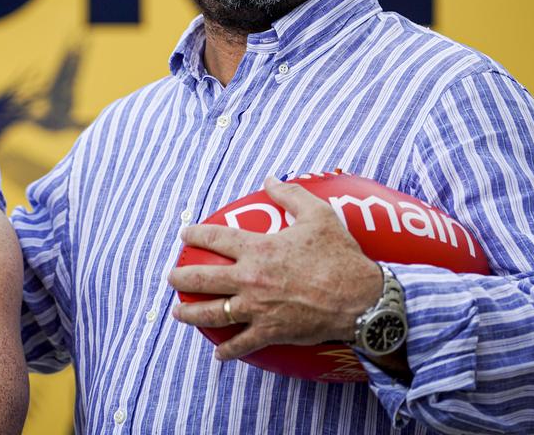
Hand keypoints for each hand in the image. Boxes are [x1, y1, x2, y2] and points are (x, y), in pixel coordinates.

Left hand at [168, 177, 382, 359]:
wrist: (361, 300)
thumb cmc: (340, 256)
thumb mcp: (318, 215)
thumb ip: (290, 195)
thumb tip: (270, 178)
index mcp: (259, 249)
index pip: (216, 238)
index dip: (196, 234)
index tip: (185, 234)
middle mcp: (251, 279)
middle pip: (203, 278)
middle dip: (182, 277)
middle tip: (172, 277)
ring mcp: (257, 309)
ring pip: (213, 313)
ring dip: (191, 313)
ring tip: (178, 312)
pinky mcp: (270, 332)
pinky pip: (241, 343)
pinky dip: (227, 350)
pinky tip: (217, 354)